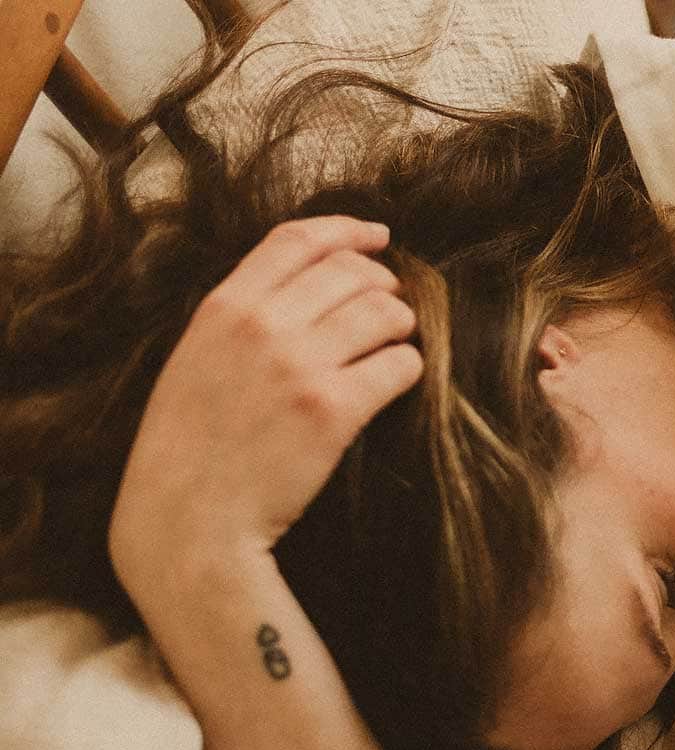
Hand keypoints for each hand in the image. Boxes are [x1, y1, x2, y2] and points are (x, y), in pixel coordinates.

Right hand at [108, 216, 421, 595]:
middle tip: (391, 308)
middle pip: (352, 271)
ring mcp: (299, 366)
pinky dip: (409, 369)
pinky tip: (397, 381)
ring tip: (393, 347)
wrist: (189, 517)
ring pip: (386, 313)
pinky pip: (401, 365)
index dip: (347, 231)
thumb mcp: (196, 359)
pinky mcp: (334, 410)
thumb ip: (242, 318)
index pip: (297, 240)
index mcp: (224, 306)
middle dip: (384, 284)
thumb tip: (305, 288)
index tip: (378, 236)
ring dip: (402, 326)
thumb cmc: (191, 446)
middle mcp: (263, 325)